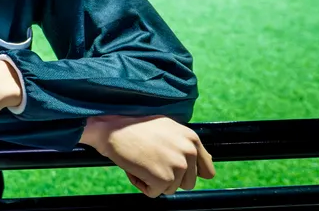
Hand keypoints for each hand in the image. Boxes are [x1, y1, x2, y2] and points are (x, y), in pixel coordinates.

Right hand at [81, 115, 215, 197]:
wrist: (111, 127)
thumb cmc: (132, 125)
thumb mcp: (166, 128)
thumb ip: (183, 145)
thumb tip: (195, 166)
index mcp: (192, 138)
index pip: (207, 170)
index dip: (189, 174)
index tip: (175, 171)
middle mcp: (189, 152)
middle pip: (187, 183)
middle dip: (168, 177)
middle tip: (150, 162)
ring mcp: (178, 166)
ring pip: (170, 189)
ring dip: (153, 181)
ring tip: (140, 162)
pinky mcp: (165, 178)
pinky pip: (154, 193)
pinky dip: (141, 184)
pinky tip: (134, 168)